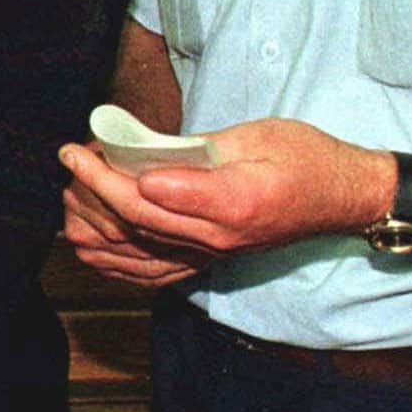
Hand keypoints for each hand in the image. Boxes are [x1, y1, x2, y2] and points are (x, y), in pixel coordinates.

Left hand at [63, 117, 394, 262]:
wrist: (343, 198)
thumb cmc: (306, 158)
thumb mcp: (257, 137)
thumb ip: (200, 152)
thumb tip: (148, 160)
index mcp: (228, 204)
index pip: (145, 198)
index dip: (101, 176)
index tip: (74, 150)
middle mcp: (215, 240)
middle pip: (132, 224)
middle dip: (88, 193)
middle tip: (69, 160)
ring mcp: (212, 256)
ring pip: (135, 253)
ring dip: (94, 226)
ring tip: (72, 192)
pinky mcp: (210, 261)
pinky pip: (151, 273)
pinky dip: (113, 262)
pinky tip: (89, 244)